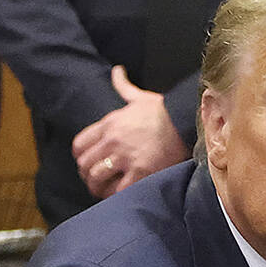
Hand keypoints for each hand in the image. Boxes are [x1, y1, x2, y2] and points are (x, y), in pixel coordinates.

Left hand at [73, 66, 189, 198]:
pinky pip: (118, 191)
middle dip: (88, 175)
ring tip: (106, 191)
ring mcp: (125, 158)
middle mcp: (113, 141)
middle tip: (96, 181)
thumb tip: (117, 71)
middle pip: (85, 164)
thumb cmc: (164, 113)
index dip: (81, 157)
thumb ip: (123, 87)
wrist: (186, 123)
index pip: (79, 145)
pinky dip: (116, 195)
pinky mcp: (140, 173)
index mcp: (109, 124)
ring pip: (97, 178)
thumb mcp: (140, 97)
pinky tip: (121, 194)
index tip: (89, 163)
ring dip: (99, 188)